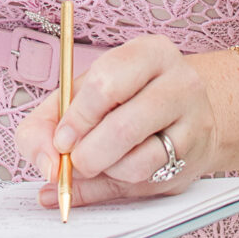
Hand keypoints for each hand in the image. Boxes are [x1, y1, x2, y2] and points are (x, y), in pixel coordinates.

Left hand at [15, 34, 218, 207]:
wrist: (186, 112)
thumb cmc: (126, 99)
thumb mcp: (84, 93)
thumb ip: (48, 122)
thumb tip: (46, 164)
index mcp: (149, 53)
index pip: (107, 83)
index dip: (77, 117)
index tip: (62, 138)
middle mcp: (178, 83)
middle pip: (123, 127)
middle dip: (86, 154)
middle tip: (73, 160)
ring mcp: (192, 123)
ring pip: (137, 163)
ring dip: (104, 171)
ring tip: (98, 160)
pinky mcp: (192, 160)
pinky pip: (146, 184)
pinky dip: (117, 184)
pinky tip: (113, 172)